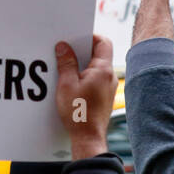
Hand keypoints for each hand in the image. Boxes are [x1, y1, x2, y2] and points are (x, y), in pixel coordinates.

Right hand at [54, 35, 116, 159]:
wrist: (88, 136)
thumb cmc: (78, 112)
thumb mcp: (66, 84)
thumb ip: (65, 63)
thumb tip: (63, 46)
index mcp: (103, 70)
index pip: (103, 42)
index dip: (89, 37)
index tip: (74, 38)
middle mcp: (110, 77)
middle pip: (99, 54)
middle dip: (82, 50)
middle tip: (66, 51)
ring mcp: (109, 87)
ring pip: (97, 67)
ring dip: (82, 64)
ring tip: (66, 68)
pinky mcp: (104, 95)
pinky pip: (96, 78)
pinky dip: (85, 76)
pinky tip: (71, 83)